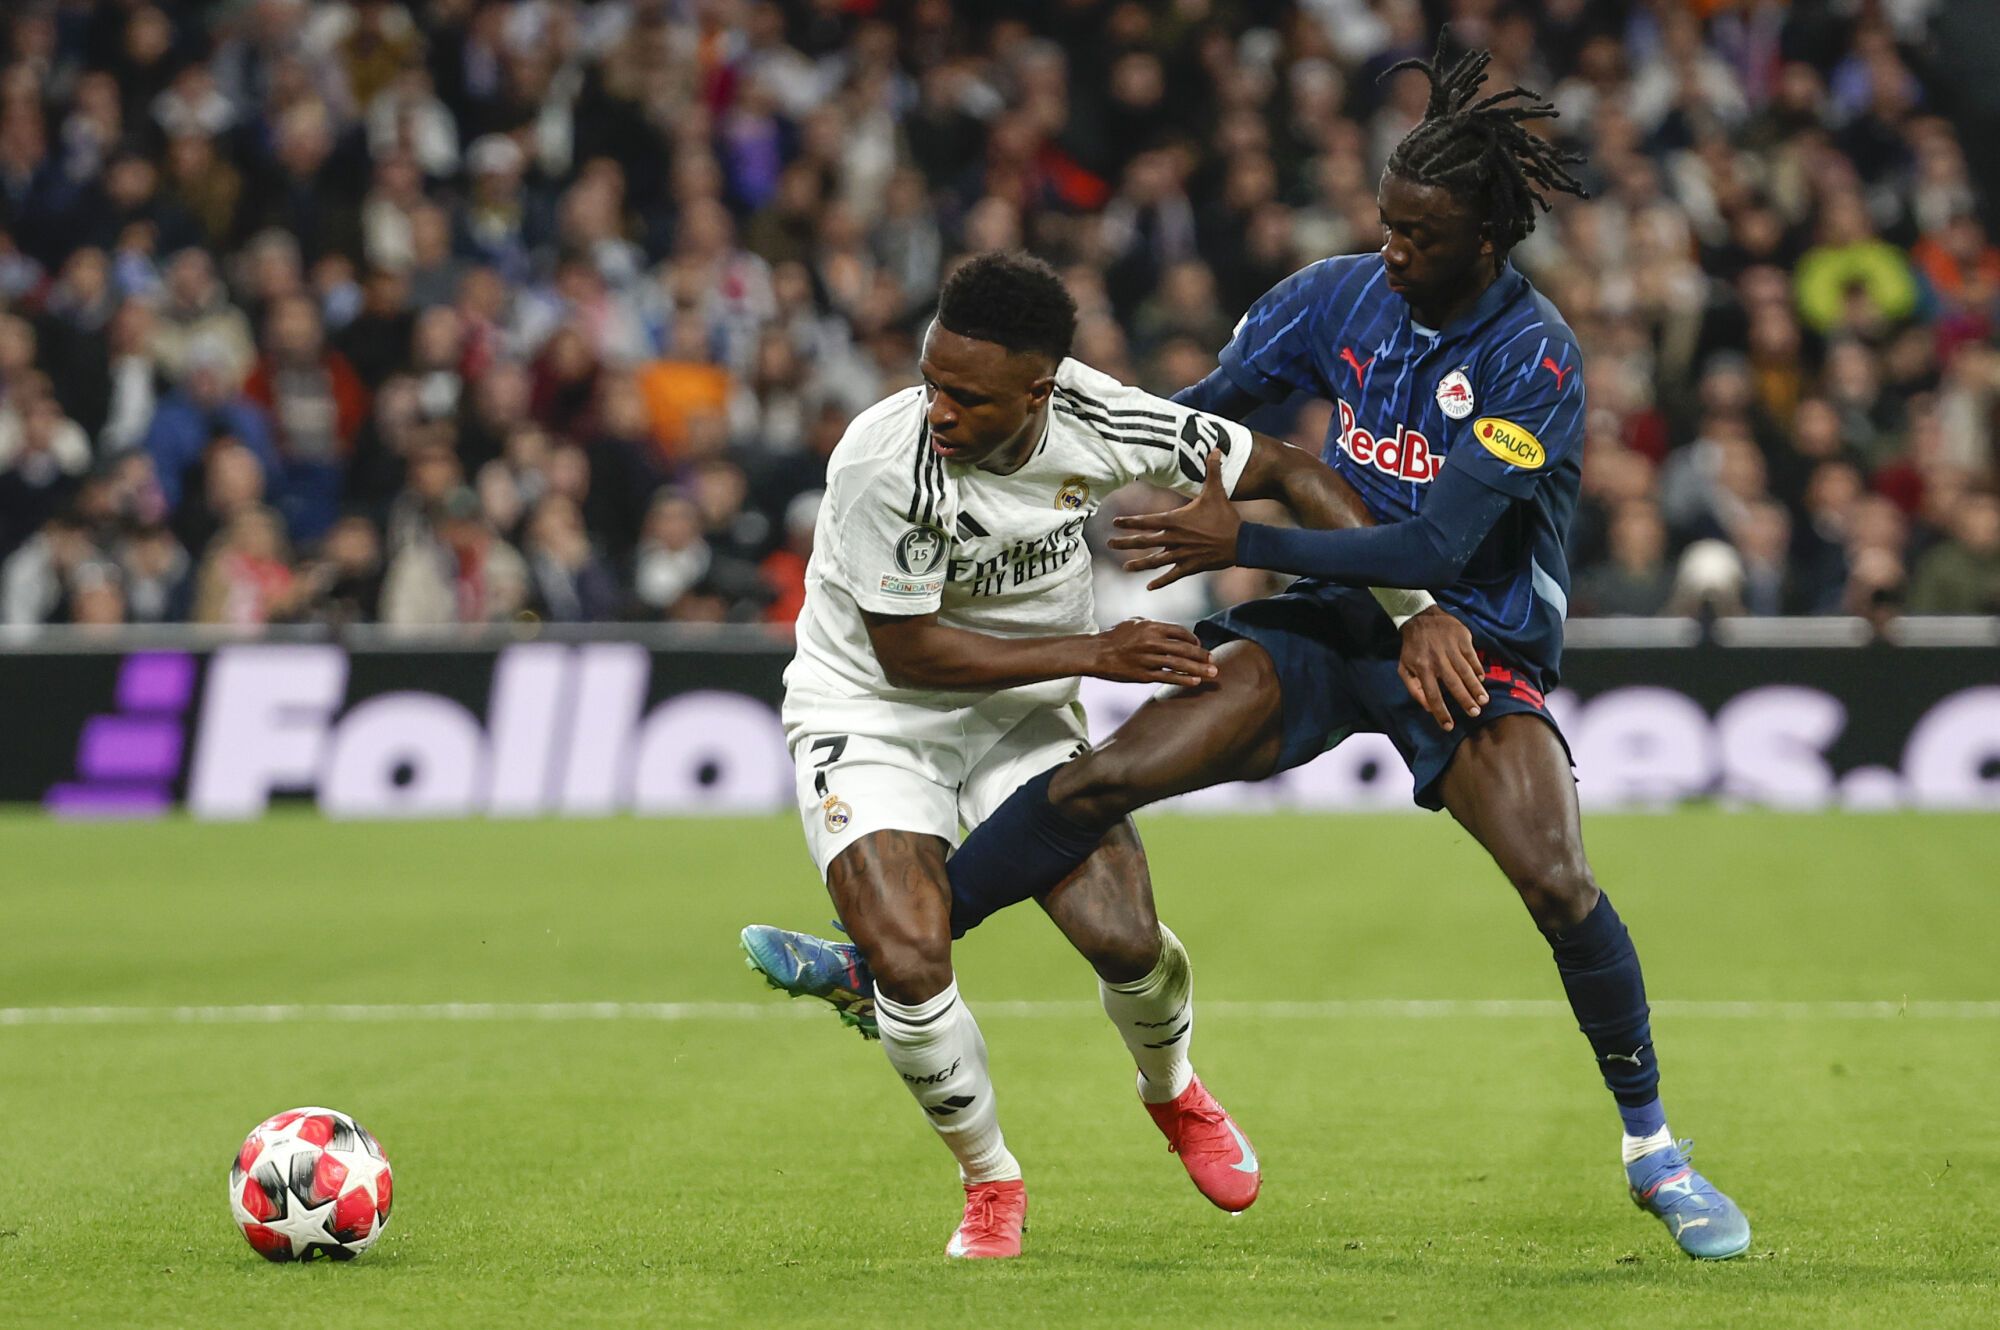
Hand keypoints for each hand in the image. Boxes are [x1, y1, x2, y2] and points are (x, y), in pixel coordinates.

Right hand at [1088, 617, 1216, 686]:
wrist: (1096, 653)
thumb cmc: (1115, 636)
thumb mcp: (1135, 623)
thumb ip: (1154, 625)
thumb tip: (1173, 631)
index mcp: (1151, 627)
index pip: (1180, 632)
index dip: (1194, 640)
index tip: (1200, 646)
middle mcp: (1151, 642)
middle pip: (1184, 648)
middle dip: (1202, 655)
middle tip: (1214, 661)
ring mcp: (1148, 659)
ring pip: (1179, 664)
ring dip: (1198, 669)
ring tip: (1212, 673)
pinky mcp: (1142, 675)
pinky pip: (1167, 677)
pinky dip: (1182, 679)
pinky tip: (1194, 681)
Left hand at [1107, 450, 1240, 589]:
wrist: (1241, 542)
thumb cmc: (1226, 516)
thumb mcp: (1217, 491)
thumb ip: (1213, 470)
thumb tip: (1216, 448)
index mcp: (1176, 521)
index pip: (1147, 521)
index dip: (1130, 522)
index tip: (1115, 523)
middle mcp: (1175, 539)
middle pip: (1145, 541)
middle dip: (1126, 542)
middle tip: (1109, 544)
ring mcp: (1182, 554)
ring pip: (1155, 561)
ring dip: (1139, 565)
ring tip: (1125, 568)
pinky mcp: (1191, 566)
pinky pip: (1172, 576)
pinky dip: (1161, 582)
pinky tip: (1149, 588)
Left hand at [1396, 605, 1487, 730]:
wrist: (1420, 617)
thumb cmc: (1412, 648)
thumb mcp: (1404, 668)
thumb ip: (1414, 689)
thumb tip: (1428, 708)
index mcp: (1422, 668)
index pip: (1432, 695)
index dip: (1440, 712)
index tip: (1449, 726)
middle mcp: (1437, 659)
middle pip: (1453, 684)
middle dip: (1465, 700)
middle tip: (1475, 713)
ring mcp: (1451, 648)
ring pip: (1465, 671)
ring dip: (1475, 687)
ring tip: (1483, 701)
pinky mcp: (1462, 638)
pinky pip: (1472, 657)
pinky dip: (1477, 669)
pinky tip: (1481, 679)